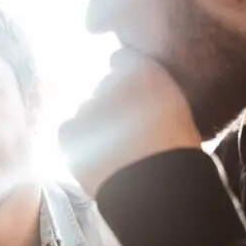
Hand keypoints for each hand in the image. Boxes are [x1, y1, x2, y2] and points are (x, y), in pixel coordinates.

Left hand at [59, 50, 201, 195]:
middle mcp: (112, 81)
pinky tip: (96, 157)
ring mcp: (88, 106)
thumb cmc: (176, 151)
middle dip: (111, 103)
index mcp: (145, 71)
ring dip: (95, 124)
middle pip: (104, 87)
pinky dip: (78, 141)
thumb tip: (135, 88)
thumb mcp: (176, 109)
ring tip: (113, 150)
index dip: (128, 80)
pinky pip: (69, 129)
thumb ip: (154, 91)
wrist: (157, 186)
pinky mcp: (70, 130)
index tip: (136, 98)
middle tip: (127, 131)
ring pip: (86, 109)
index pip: (123, 59)